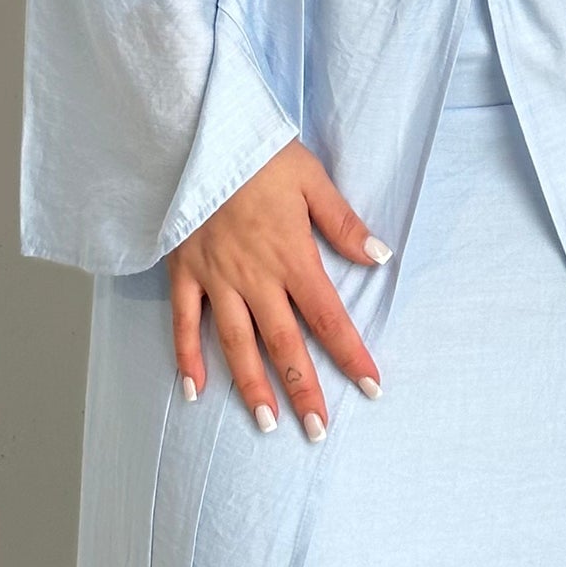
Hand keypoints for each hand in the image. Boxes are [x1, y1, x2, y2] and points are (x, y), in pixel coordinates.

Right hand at [165, 140, 389, 441]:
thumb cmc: (258, 153)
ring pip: (237, 344)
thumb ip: (343, 222)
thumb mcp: (311, 178)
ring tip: (267, 424)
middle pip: (284, 344)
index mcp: (291, 256)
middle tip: (318, 431)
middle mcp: (255, 277)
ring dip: (253, 387)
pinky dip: (188, 358)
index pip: (328, 316)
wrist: (198, 135)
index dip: (351, 354)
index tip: (372, 387)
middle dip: (304, 390)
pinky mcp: (184, 272)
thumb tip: (381, 256)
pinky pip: (185, 323)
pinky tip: (194, 391)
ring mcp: (216, 279)